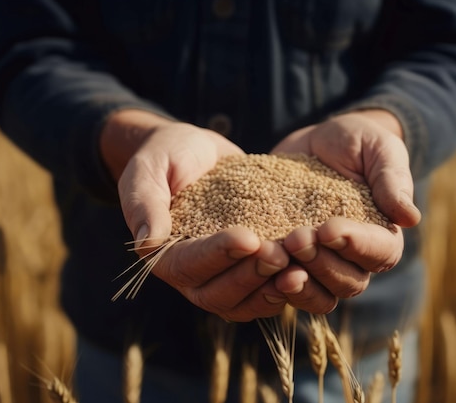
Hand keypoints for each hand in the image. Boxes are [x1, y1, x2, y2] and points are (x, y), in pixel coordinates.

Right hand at [101, 109, 290, 320]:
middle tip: (280, 253)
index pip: (189, 265)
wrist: (196, 153)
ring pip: (247, 302)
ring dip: (273, 286)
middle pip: (220, 295)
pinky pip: (268, 290)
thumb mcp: (149, 169)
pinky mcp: (250, 268)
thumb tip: (146, 244)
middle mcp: (193, 275)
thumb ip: (145, 202)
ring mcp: (224, 276)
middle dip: (251, 275)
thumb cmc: (168, 156)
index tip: (248, 237)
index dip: (219, 255)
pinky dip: (288, 284)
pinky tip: (310, 264)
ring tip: (298, 263)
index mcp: (164, 255)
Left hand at [269, 110, 420, 312]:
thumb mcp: (378, 149)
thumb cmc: (357, 142)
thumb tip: (411, 218)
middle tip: (295, 237)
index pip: (380, 253)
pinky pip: (285, 288)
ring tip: (275, 261)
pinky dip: (273, 285)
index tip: (329, 228)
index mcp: (383, 234)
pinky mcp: (291, 262)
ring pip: (320, 295)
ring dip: (298, 284)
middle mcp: (355, 259)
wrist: (318, 142)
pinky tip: (255, 268)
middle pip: (348, 282)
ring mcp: (321, 264)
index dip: (355, 245)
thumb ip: (392, 179)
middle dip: (321, 263)